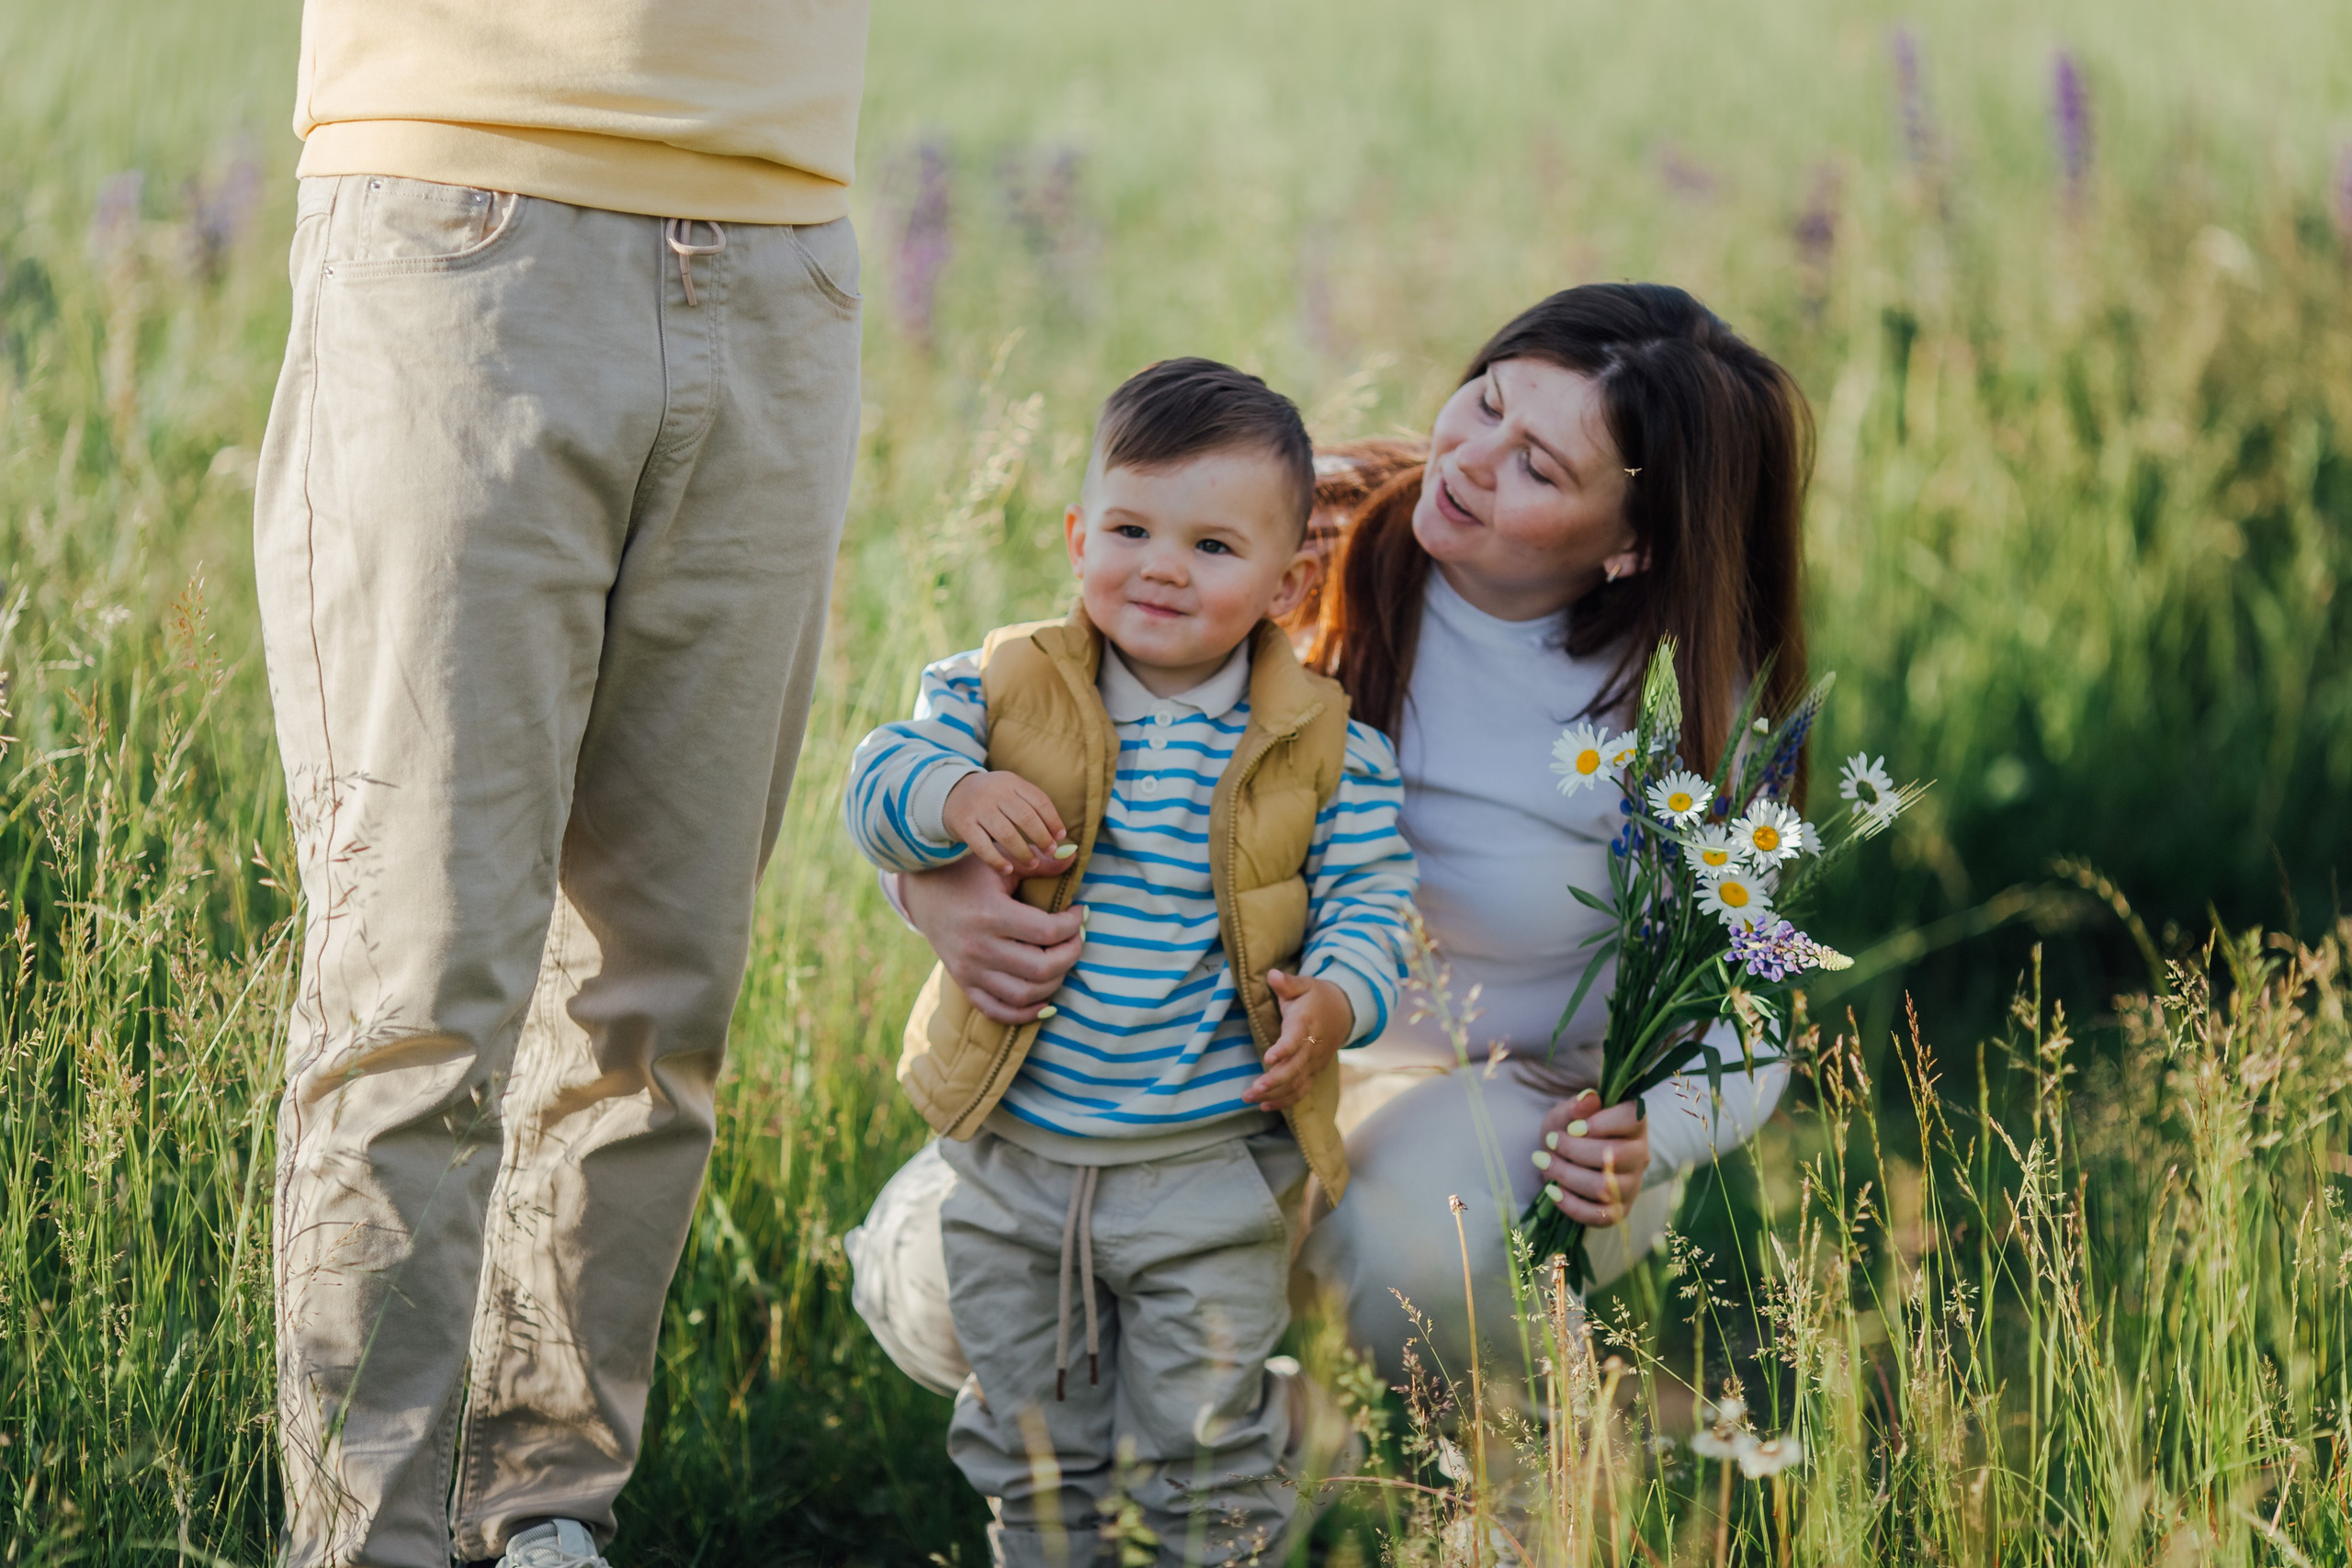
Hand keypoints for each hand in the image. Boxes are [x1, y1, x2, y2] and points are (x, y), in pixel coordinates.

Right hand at [899, 854, 1083, 1024]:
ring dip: (1054, 982)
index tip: (1080, 912)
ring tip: (1061, 960)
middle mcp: (978, 948)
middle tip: (1075, 938)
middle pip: (1041, 968)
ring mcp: (969, 971)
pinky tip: (1044, 999)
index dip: (1074, 924)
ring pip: (1024, 995)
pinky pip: (998, 1011)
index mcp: (990, 914)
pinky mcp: (964, 984)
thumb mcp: (1000, 860)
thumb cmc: (967, 873)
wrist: (924, 893)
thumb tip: (1073, 856)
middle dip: (1070, 954)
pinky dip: (1025, 1012)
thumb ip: (1038, 861)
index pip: (1047, 931)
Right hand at [942, 770, 1072, 874]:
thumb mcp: (1010, 792)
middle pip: (1025, 817)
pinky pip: (983, 847)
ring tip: (1033, 864)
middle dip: (1041, 838)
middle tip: (1049, 851)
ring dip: (1023, 852)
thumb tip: (1062, 839)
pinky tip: (1008, 869)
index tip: (1060, 837)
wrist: (950, 793)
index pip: (1039, 800)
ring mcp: (978, 808)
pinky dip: (997, 861)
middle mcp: (994, 792)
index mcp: (1011, 782)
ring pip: (1006, 834)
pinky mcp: (963, 824)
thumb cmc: (991, 799)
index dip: (1053, 820)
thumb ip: (1033, 809)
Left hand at [1244, 969, 1351, 1111]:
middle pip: (1295, 1068)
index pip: (1296, 1039)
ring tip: (1250, 1098)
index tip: (1269, 1057)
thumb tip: (1272, 975)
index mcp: (1306, 1023)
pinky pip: (1301, 1091)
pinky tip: (1265, 1106)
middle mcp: (1312, 1047)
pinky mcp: (1313, 1072)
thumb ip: (1287, 983)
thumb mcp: (1304, 984)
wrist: (1344, 1012)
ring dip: (1274, 1094)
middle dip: (1274, 1081)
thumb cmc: (1316, 997)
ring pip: (1296, 1084)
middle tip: (1253, 1089)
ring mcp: (1314, 1062)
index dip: (1284, 1049)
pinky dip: (1285, 1101)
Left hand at [1531, 1090, 1650, 1227]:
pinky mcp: (1620, 1210)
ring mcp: (1632, 1185)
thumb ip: (1577, 1105)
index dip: (1602, 1123)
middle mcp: (1640, 1155)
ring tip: (1542, 1162)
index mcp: (1634, 1124)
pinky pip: (1600, 1216)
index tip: (1572, 1127)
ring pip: (1605, 1187)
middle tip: (1549, 1142)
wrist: (1563, 1158)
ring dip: (1567, 1175)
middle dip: (1574, 1150)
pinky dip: (1572, 1206)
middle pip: (1615, 1156)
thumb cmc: (1569, 1130)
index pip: (1632, 1119)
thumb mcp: (1567, 1113)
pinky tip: (1552, 1191)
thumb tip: (1587, 1098)